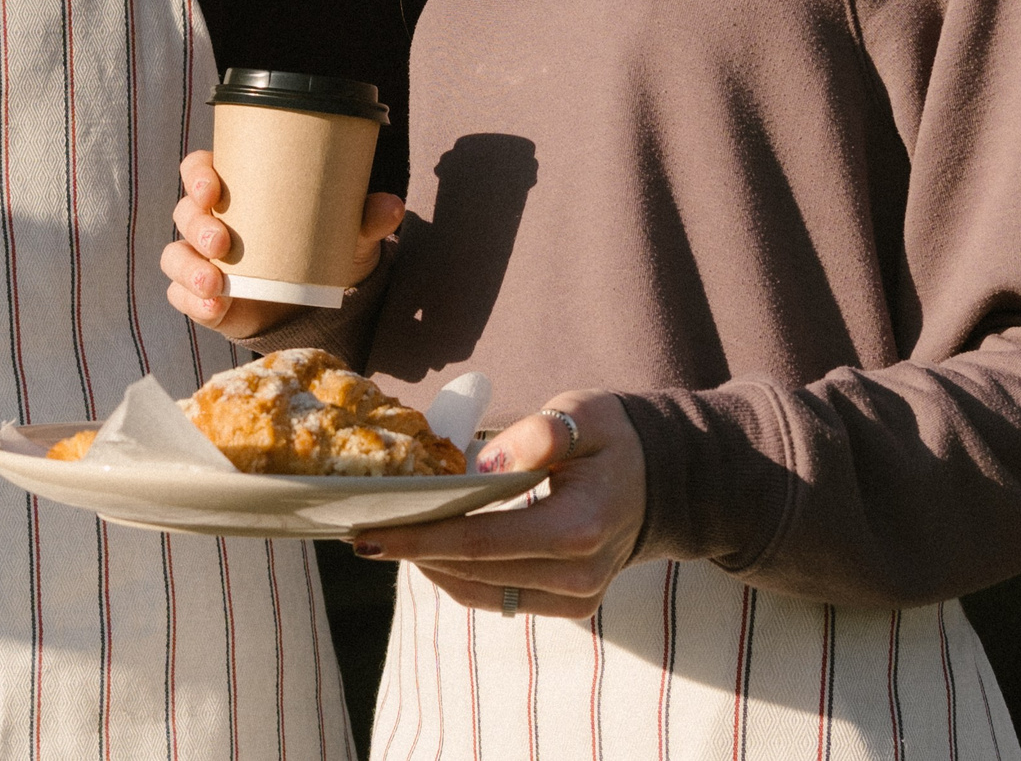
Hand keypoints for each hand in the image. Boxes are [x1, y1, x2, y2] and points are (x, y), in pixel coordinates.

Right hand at [161, 149, 403, 338]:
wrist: (319, 303)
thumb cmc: (323, 248)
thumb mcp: (347, 233)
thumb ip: (367, 218)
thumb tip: (393, 206)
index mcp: (238, 189)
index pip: (200, 169)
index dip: (198, 174)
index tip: (213, 187)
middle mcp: (212, 221)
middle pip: (186, 212)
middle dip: (196, 225)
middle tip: (222, 242)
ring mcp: (203, 260)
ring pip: (177, 255)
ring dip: (189, 267)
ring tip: (216, 284)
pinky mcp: (202, 297)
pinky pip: (182, 295)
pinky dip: (193, 302)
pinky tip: (214, 309)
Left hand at [352, 391, 645, 618]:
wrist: (661, 478)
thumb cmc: (613, 437)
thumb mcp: (582, 414)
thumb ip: (536, 436)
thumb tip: (478, 466)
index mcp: (579, 529)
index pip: (480, 542)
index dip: (419, 538)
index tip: (367, 531)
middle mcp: (578, 576)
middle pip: (472, 573)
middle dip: (412, 551)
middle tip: (359, 530)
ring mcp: (576, 599)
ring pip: (479, 593)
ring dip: (430, 567)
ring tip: (385, 538)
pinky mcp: (570, 605)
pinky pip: (499, 597)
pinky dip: (459, 575)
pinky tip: (428, 549)